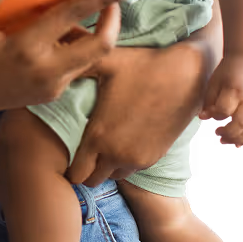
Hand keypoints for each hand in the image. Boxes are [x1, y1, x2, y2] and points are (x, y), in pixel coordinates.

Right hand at [0, 0, 134, 117]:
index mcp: (26, 50)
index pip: (72, 17)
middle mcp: (46, 72)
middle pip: (100, 46)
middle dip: (113, 21)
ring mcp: (52, 87)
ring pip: (90, 58)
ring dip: (95, 34)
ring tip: (76, 14)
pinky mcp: (52, 94)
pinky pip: (76, 67)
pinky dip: (78, 47)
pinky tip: (59, 35)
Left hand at [66, 42, 208, 187]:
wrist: (187, 75)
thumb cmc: (142, 64)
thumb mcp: (105, 61)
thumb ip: (76, 65)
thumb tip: (54, 60)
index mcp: (99, 135)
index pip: (75, 174)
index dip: (68, 168)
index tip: (67, 154)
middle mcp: (116, 153)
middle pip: (91, 181)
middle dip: (85, 170)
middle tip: (82, 151)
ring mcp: (137, 159)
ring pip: (112, 176)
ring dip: (105, 166)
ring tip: (103, 144)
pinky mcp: (154, 157)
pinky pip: (131, 169)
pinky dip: (123, 161)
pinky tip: (122, 140)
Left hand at [198, 55, 242, 146]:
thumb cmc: (225, 73)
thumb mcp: (213, 83)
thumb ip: (208, 101)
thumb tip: (203, 118)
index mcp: (233, 89)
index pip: (224, 109)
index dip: (214, 116)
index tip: (206, 116)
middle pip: (240, 122)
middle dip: (228, 133)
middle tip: (217, 134)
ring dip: (237, 139)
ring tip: (224, 141)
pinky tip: (237, 143)